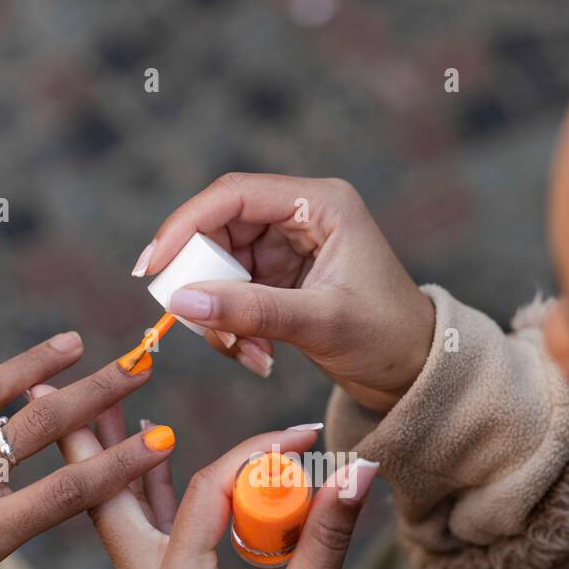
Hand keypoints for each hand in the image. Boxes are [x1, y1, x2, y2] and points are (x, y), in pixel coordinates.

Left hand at [30, 384, 378, 568]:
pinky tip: (139, 446)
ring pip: (111, 511)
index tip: (301, 433)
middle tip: (54, 381)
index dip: (256, 453)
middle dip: (86, 437)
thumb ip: (328, 534)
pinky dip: (136, 486)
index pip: (207, 494)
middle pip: (104, 497)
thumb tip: (360, 467)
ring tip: (88, 398)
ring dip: (104, 456)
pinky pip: (135, 529)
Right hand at [134, 172, 434, 412]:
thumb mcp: (320, 323)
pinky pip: (232, 296)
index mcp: (321, 204)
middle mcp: (301, 217)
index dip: (184, 226)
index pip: (234, 196)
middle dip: (202, 282)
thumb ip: (250, 310)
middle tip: (194, 325)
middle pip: (218, 231)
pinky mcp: (280, 280)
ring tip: (245, 354)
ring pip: (219, 269)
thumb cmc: (387, 338)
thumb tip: (181, 302)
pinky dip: (232, 329)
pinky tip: (257, 358)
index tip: (152, 268)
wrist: (415, 373)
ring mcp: (288, 249)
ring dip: (218, 316)